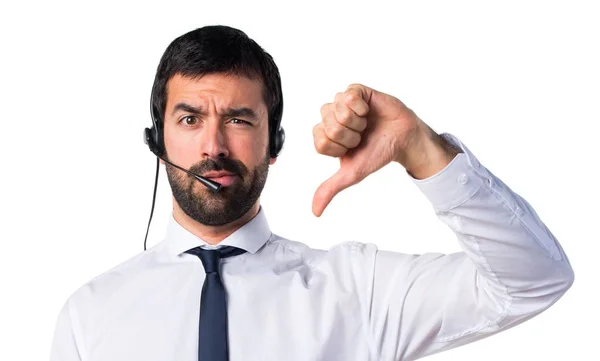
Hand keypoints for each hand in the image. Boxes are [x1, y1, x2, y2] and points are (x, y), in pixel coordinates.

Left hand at [311, 83, 426, 216]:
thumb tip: (315, 212)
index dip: (340, 147)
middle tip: (362, 135)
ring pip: (337, 110)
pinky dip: (361, 107)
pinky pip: (348, 96)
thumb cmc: (377, 153)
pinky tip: (368, 111)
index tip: (353, 148)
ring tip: (366, 124)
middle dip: (350, 135)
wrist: (403, 139)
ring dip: (357, 121)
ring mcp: (341, 103)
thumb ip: (329, 189)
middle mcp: (330, 118)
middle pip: (328, 125)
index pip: (321, 141)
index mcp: (325, 137)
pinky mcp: (354, 91)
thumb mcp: (352, 174)